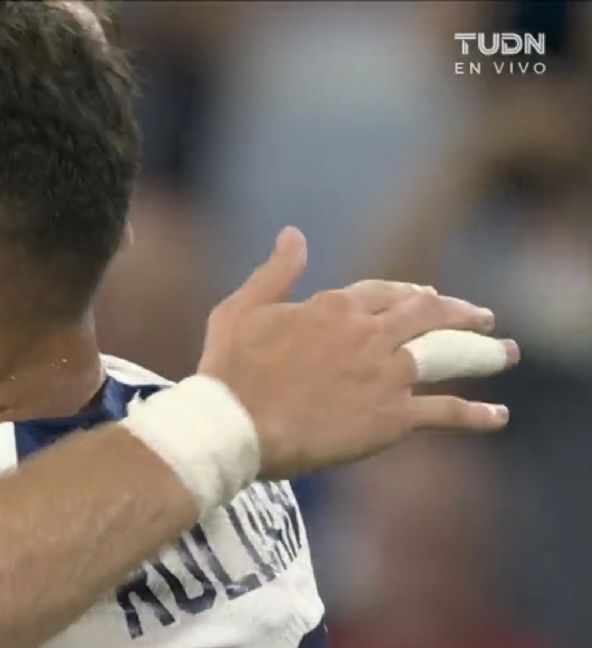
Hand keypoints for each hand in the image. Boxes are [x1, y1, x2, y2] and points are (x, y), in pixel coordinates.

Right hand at [199, 227, 517, 479]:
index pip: (384, 292)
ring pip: (446, 356)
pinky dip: (476, 414)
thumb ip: (275, 272)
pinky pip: (446, 412)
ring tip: (506, 353)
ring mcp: (386, 374)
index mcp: (334, 307)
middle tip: (482, 318)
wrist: (238, 424)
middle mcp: (369, 334)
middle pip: (427, 315)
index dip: (407, 294)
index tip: (425, 297)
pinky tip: (498, 416)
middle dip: (459, 314)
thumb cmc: (230, 368)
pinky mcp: (393, 417)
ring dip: (482, 353)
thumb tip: (293, 233)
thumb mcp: (242, 308)